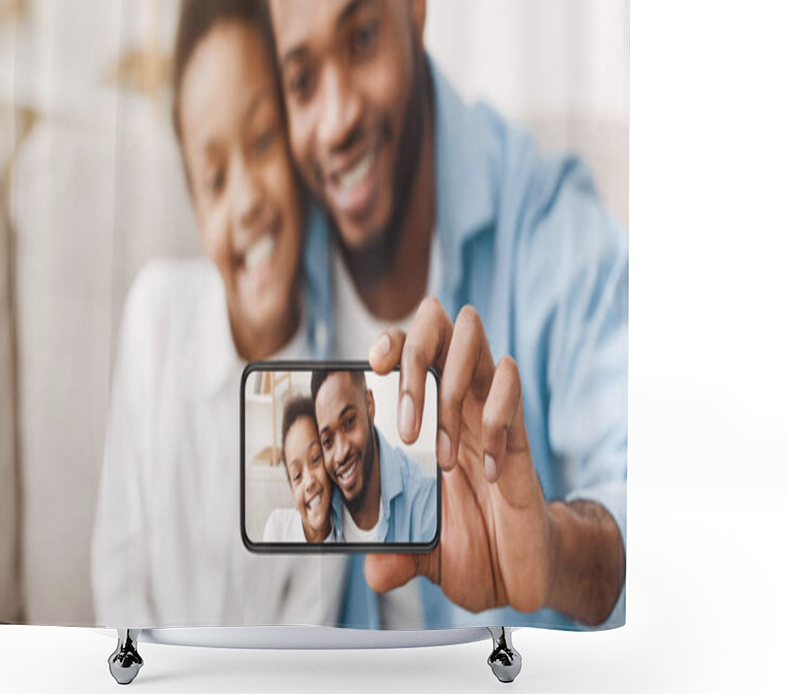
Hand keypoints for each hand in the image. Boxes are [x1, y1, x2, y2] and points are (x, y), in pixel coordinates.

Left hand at [366, 298, 554, 613]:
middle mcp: (456, 400)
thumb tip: (373, 568)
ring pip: (474, 339)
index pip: (407, 348)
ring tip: (445, 454)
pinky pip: (511, 388)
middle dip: (416, 353)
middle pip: (439, 321)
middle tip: (405, 421)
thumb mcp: (423, 555)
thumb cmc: (469, 547)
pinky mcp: (521, 428)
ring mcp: (489, 409)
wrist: (522, 572)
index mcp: (426, 415)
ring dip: (452, 387)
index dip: (390, 341)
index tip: (371, 365)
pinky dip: (496, 421)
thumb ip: (397, 554)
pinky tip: (491, 471)